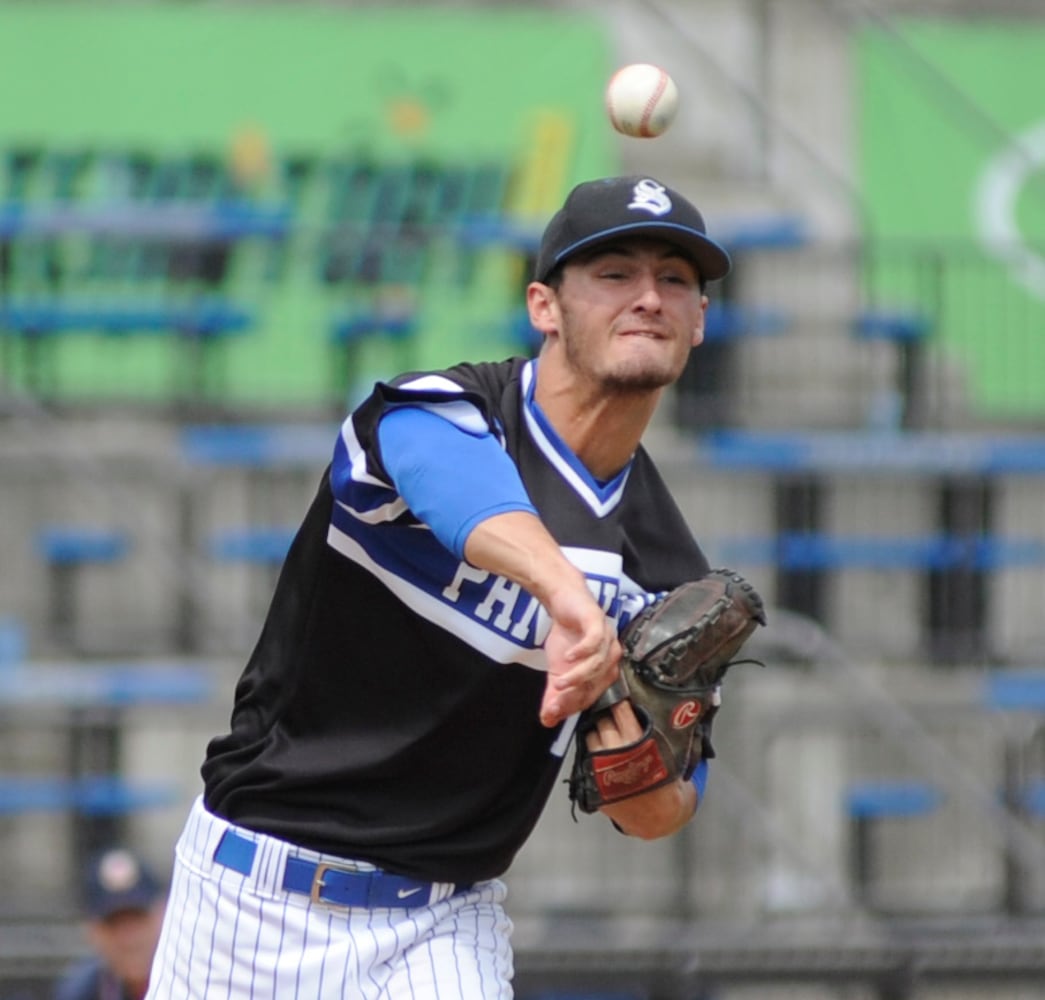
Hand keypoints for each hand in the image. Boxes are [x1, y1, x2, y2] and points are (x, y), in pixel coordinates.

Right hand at [539, 583, 619, 727]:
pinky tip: (567, 657)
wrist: (562, 599)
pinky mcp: (598, 622)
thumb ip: (554, 694)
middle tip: (554, 701)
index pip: (591, 695)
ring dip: (577, 676)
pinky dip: (582, 651)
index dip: (572, 705)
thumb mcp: (556, 668)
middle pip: (596, 682)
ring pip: (597, 664)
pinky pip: (596, 641)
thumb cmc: (566, 635)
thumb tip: (546, 719)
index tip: (552, 712)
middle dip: (574, 694)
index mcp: (605, 670)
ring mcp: (607, 638)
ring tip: (558, 682)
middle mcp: (611, 655)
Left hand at [587, 701, 696, 836]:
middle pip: (602, 720)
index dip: (620, 702)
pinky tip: (600, 751)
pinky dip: (591, 750)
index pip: (620, 709)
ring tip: (608, 737)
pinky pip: (584, 754)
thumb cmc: (663, 780)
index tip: (619, 698)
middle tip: (613, 718)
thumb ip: (654, 727)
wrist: (656, 815)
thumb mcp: (665, 751)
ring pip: (590, 735)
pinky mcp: (592, 779)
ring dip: (597, 733)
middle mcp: (617, 752)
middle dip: (607, 717)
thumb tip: (648, 703)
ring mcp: (602, 766)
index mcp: (638, 743)